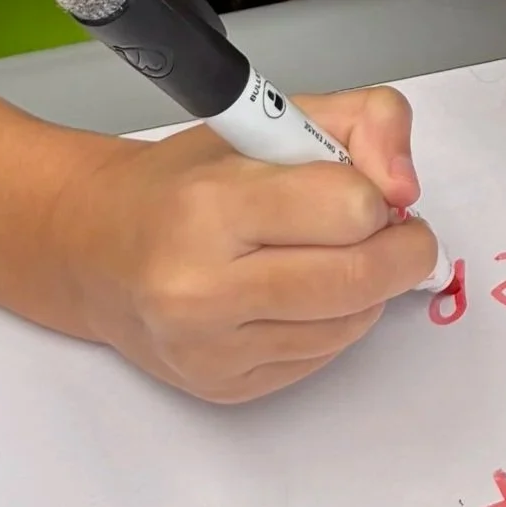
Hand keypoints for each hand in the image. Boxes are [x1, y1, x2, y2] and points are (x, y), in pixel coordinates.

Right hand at [56, 86, 437, 402]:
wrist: (99, 249)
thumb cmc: (188, 181)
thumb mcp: (273, 119)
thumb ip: (365, 121)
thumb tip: (406, 188)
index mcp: (211, 205)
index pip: (351, 209)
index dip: (377, 196)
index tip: (368, 188)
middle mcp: (201, 287)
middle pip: (362, 279)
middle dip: (402, 250)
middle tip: (394, 229)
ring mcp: (210, 348)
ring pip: (352, 324)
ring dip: (366, 287)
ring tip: (328, 254)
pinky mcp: (223, 387)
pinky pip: (323, 357)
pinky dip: (332, 322)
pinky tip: (296, 292)